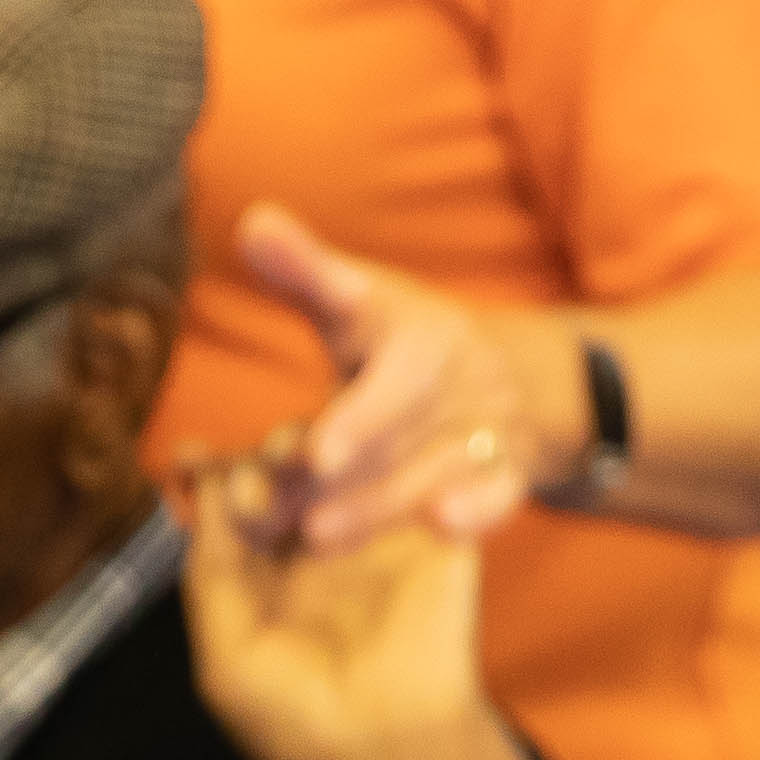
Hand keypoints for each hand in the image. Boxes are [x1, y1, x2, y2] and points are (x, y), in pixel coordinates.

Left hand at [178, 462, 542, 759]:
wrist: (392, 750)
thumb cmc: (300, 720)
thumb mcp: (226, 655)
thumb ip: (208, 569)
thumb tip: (197, 477)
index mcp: (265, 569)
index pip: (240, 494)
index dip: (217, 470)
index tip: (193, 461)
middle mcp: (320, 539)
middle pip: (293, 459)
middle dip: (268, 454)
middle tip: (259, 488)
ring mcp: (379, 526)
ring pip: (352, 447)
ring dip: (322, 442)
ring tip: (305, 465)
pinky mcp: (436, 523)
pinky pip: (423, 463)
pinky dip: (393, 449)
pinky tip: (358, 472)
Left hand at [233, 200, 575, 550]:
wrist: (499, 373)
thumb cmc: (398, 341)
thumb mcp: (358, 299)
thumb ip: (305, 271)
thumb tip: (252, 222)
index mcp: (423, 333)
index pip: (393, 375)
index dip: (358, 418)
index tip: (316, 455)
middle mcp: (462, 377)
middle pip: (405, 434)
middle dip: (351, 473)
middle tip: (290, 510)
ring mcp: (488, 425)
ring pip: (436, 473)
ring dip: (379, 509)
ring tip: (315, 536)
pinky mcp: (506, 470)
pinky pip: (501, 491)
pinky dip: (478, 509)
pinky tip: (443, 525)